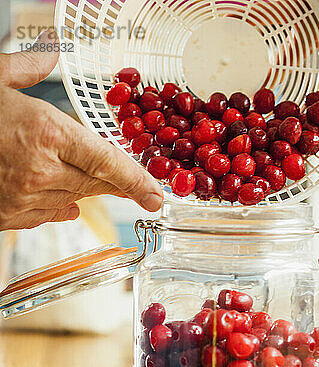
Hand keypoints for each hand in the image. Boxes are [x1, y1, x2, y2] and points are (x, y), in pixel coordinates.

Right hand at [0, 30, 162, 231]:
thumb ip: (26, 68)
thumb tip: (48, 51)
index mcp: (45, 133)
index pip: (106, 162)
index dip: (136, 181)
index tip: (157, 197)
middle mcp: (40, 171)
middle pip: (95, 184)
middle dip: (118, 185)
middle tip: (138, 189)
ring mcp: (23, 197)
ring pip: (74, 201)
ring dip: (85, 190)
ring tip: (92, 182)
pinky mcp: (8, 217)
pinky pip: (48, 216)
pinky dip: (61, 208)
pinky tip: (69, 204)